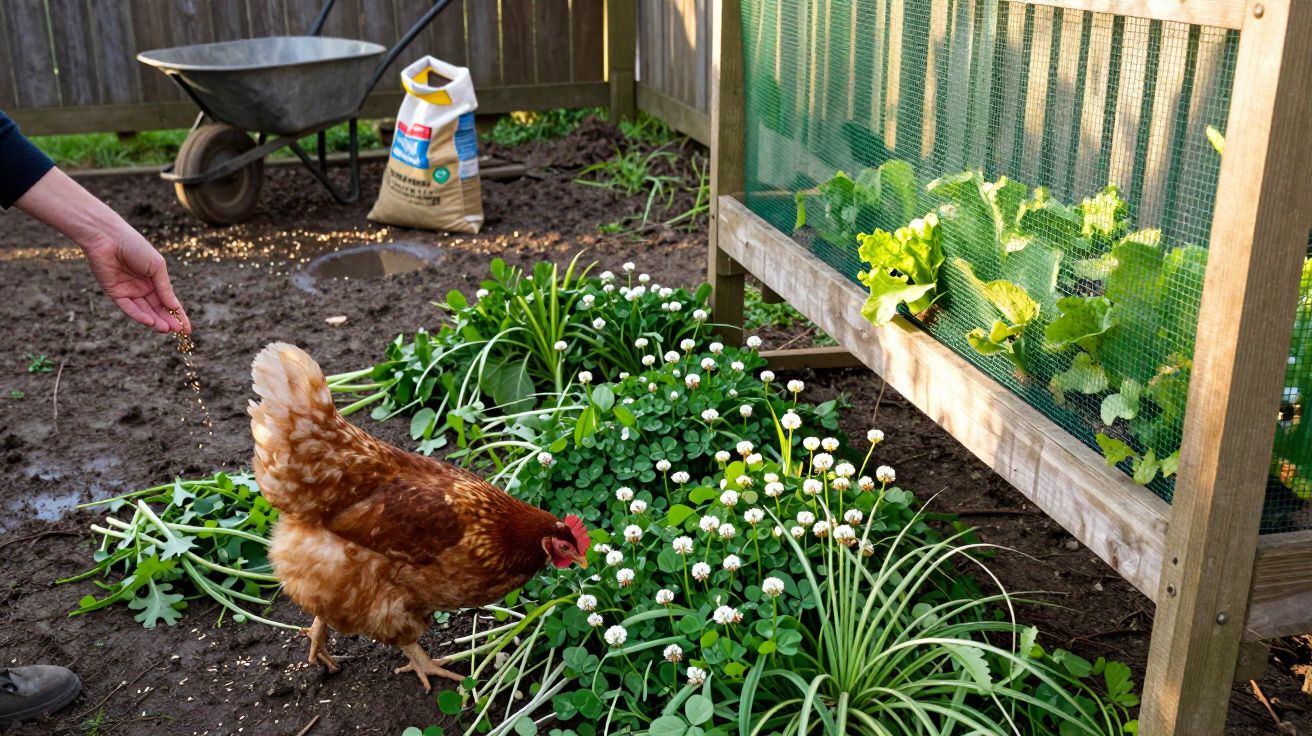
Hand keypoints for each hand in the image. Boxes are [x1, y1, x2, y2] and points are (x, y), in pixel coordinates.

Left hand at [14, 168, 191, 333]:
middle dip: (168, 320)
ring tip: (166, 329)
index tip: (187, 329)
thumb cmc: (135, 246)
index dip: (178, 315)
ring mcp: (128, 291)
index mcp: (155, 279)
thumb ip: (164, 288)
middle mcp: (142, 287)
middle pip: (157, 309)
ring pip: (144, 311)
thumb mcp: (157, 267)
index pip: (169, 301)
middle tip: (178, 332)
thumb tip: (174, 307)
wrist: (108, 237)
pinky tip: (150, 321)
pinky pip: (128, 307)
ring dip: (155, 320)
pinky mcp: (114, 293)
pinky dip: (139, 315)